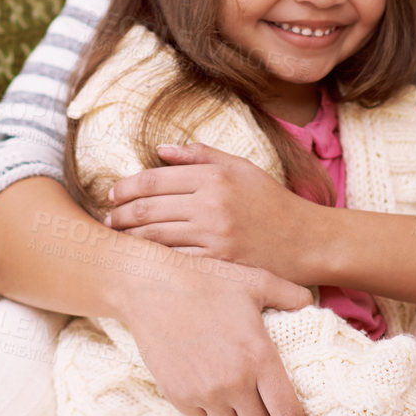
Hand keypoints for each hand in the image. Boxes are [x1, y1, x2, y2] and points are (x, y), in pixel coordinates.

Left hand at [105, 142, 315, 280]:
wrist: (308, 241)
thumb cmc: (272, 202)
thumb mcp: (241, 167)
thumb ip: (200, 155)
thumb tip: (160, 149)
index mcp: (214, 177)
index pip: (153, 179)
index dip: (125, 187)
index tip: (112, 194)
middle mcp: (211, 205)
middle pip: (147, 209)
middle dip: (119, 215)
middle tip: (108, 219)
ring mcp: (215, 238)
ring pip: (155, 238)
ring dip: (129, 239)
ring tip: (118, 238)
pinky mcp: (219, 266)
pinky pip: (175, 262)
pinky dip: (154, 260)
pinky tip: (143, 260)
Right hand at [115, 248, 315, 415]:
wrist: (150, 287)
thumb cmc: (205, 281)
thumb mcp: (253, 281)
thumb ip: (289, 295)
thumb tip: (310, 304)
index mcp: (259, 357)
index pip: (287, 414)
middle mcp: (234, 382)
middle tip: (264, 411)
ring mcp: (204, 392)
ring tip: (233, 395)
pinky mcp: (178, 395)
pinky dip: (205, 406)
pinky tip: (203, 381)